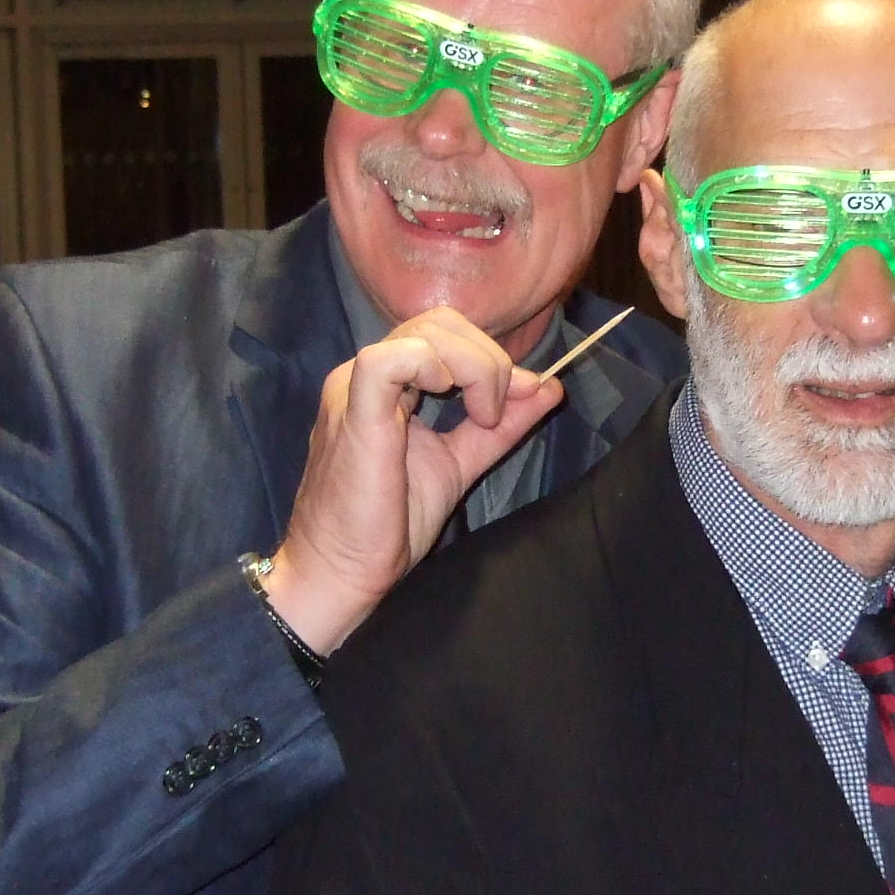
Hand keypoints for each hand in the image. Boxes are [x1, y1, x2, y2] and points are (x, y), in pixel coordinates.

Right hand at [267, 309, 562, 652]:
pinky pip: (391, 359)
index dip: (491, 358)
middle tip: (498, 412)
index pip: (446, 334)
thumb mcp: (460, 462)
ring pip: (423, 331)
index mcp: (390, 383)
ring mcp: (355, 387)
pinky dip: (435, 367)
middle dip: (488, 358)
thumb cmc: (389, 524)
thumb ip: (501, 427)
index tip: (525, 396)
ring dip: (474, 366)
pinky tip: (450, 401)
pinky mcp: (352, 408)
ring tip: (484, 417)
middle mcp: (368, 374)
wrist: (344, 572)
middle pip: (439, 322)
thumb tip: (550, 388)